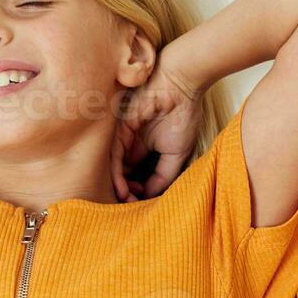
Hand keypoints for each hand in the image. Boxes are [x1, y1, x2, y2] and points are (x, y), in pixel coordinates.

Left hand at [113, 55, 203, 201]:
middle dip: (127, 194)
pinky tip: (123, 191)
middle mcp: (130, 144)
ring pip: (116, 169)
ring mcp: (123, 138)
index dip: (138, 193)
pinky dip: (117, 176)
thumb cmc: (183, 115)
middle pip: (123, 175)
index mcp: (142, 148)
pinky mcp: (120, 130)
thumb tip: (151, 195)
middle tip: (132, 210)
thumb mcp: (177, 153)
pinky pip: (114, 157)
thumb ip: (163, 175)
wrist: (181, 87)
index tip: (143, 206)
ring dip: (121, 189)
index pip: (135, 176)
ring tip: (128, 205)